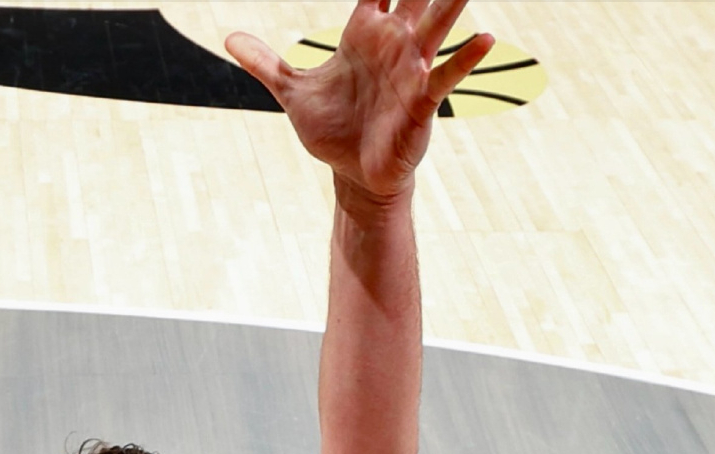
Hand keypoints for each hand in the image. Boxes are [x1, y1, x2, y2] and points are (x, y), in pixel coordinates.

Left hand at [226, 0, 494, 201]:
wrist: (353, 174)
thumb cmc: (333, 130)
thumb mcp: (292, 91)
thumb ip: (265, 62)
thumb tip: (228, 39)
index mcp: (364, 32)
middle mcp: (393, 43)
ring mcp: (411, 69)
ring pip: (436, 25)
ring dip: (452, 3)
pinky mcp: (422, 101)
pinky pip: (445, 75)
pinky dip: (465, 57)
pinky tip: (486, 38)